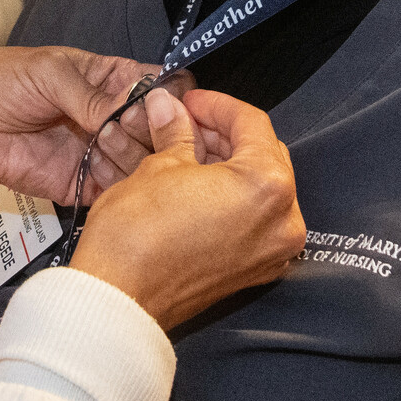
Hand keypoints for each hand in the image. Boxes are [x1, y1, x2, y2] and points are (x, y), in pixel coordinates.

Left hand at [0, 46, 167, 200]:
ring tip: (104, 146)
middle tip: (127, 127)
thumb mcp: (48, 73)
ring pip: (142, 161)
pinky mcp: (82, 184)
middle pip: (157, 127)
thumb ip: (92, 94)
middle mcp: (112, 117)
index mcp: (109, 79)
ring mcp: (100, 152)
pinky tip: (102, 172)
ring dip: (134, 157)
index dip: (169, 95)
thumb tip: (132, 110)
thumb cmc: (0, 83)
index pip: (158, 85)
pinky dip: (118, 185)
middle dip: (151, 129)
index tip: (166, 104)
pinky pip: (114, 190)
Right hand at [68, 85, 304, 331]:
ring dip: (229, 165)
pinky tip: (197, 185)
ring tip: (188, 153)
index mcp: (267, 187)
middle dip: (226, 135)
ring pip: (261, 188)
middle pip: (264, 155)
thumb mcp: (158, 167)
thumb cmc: (136, 240)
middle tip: (189, 123)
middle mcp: (282, 221)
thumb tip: (172, 109)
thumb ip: (177, 132)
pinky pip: (254, 219)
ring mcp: (272, 251)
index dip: (217, 105)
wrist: (118, 298)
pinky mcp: (254, 270)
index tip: (192, 101)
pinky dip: (232, 198)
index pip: (252, 125)